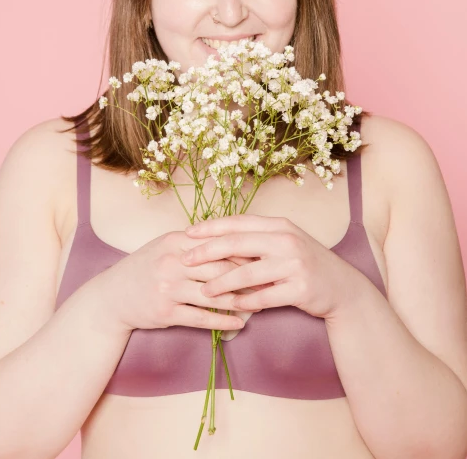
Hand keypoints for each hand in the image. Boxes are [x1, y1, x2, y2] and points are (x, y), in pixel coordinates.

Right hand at [102, 230, 261, 332]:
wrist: (112, 296)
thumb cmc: (146, 267)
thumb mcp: (166, 247)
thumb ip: (195, 242)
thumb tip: (233, 240)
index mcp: (175, 241)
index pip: (217, 244)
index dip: (243, 251)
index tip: (264, 257)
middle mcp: (172, 262)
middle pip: (218, 268)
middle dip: (247, 276)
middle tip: (269, 282)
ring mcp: (168, 288)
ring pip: (213, 295)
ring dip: (239, 301)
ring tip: (259, 304)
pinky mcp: (165, 312)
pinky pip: (201, 317)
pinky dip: (223, 321)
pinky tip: (239, 323)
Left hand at [181, 214, 359, 320]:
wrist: (341, 287)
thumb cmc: (303, 264)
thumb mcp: (283, 243)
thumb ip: (255, 239)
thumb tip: (214, 239)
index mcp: (279, 225)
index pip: (238, 222)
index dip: (211, 227)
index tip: (188, 233)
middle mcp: (286, 240)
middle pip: (238, 243)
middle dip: (208, 251)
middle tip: (186, 260)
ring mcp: (295, 263)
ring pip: (248, 272)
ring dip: (223, 283)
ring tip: (204, 290)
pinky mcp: (301, 288)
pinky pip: (265, 296)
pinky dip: (246, 301)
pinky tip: (231, 306)